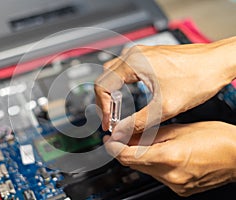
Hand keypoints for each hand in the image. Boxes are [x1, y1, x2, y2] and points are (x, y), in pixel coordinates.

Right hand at [95, 42, 234, 133]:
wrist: (219, 62)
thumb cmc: (198, 76)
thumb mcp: (165, 106)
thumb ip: (139, 122)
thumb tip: (121, 132)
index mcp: (133, 62)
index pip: (102, 86)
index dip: (102, 108)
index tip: (109, 122)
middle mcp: (134, 54)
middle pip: (104, 78)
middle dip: (104, 101)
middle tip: (111, 119)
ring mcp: (140, 54)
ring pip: (113, 73)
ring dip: (112, 93)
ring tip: (118, 110)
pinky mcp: (147, 57)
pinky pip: (124, 70)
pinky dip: (121, 85)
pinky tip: (129, 97)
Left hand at [103, 121, 235, 195]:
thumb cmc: (216, 138)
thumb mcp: (179, 129)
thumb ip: (150, 134)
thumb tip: (130, 135)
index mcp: (169, 157)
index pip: (128, 156)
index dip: (113, 148)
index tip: (108, 140)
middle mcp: (171, 175)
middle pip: (135, 164)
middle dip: (125, 150)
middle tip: (121, 137)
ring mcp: (176, 184)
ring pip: (146, 170)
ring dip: (138, 157)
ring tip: (140, 141)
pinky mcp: (181, 188)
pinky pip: (159, 175)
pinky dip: (153, 164)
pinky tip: (157, 152)